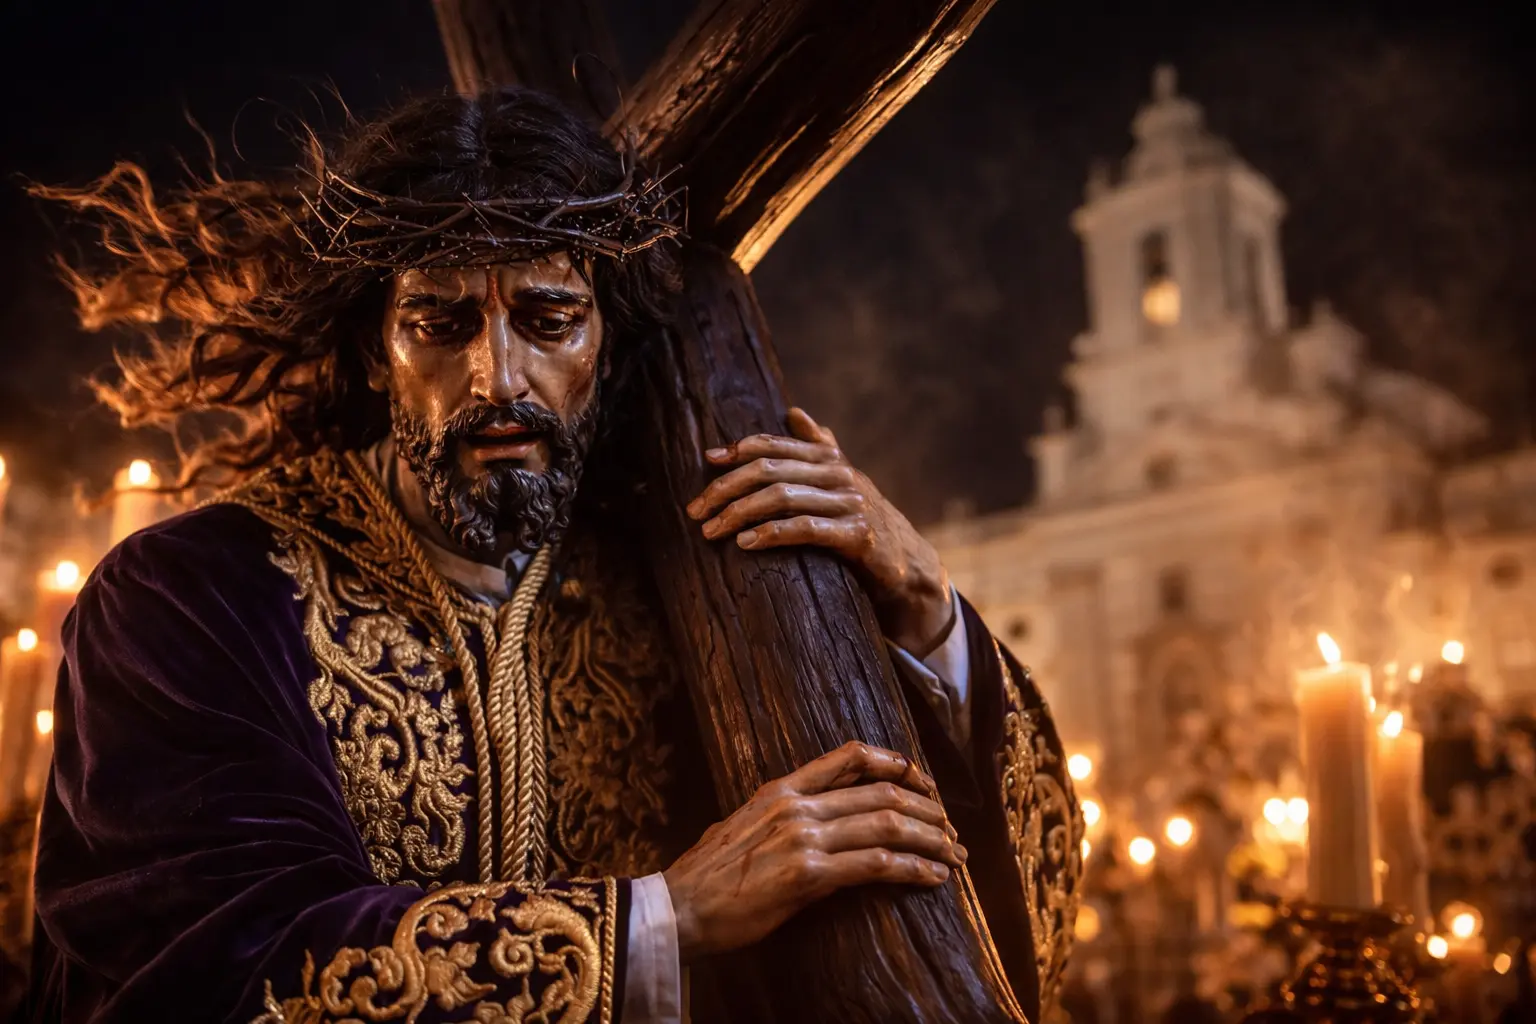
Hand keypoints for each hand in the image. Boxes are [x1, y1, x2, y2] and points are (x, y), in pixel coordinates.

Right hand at [662, 740, 965, 963]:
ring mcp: (803, 838)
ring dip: (931, 839)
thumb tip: (803, 819)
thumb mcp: (739, 826)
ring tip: (955, 855)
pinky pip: (876, 865)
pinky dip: (913, 869)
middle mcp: (796, 805)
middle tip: (952, 829)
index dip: (896, 763)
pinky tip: (934, 878)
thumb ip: (776, 816)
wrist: (676, 909)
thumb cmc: (705, 878)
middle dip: (928, 809)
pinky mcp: (808, 876)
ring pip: (887, 824)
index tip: (923, 780)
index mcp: (780, 789)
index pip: (849, 756)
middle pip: (882, 791)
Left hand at [687, 407, 953, 652]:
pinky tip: (745, 543)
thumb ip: (819, 447)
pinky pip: (805, 528)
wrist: (906, 563)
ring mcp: (850, 503)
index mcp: (831, 458)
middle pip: (770, 469)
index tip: (708, 460)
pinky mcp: (857, 535)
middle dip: (726, 487)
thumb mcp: (842, 481)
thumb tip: (794, 411)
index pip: (776, 444)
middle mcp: (840, 474)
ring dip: (738, 513)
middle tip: (695, 510)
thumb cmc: (861, 521)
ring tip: (711, 530)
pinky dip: (770, 534)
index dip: (739, 449)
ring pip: (782, 497)